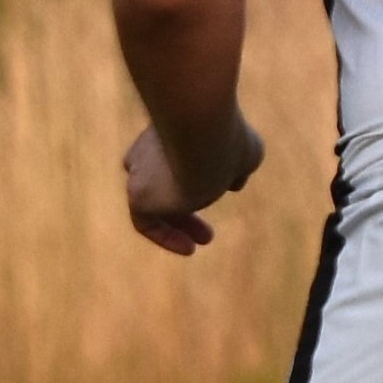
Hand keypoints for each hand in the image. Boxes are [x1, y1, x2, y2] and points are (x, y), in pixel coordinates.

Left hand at [120, 114, 261, 255]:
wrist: (203, 136)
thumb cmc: (227, 140)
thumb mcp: (244, 151)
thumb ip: (238, 163)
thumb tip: (235, 181)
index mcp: (171, 134)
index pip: (172, 156)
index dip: (195, 175)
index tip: (224, 189)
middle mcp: (149, 150)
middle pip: (161, 179)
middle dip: (186, 201)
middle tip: (208, 224)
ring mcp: (141, 173)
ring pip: (157, 201)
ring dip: (180, 222)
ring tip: (207, 239)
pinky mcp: (138, 195)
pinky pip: (146, 223)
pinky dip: (166, 236)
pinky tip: (189, 248)